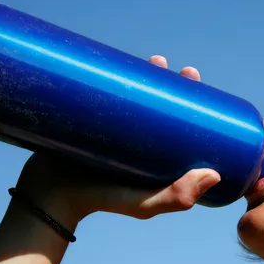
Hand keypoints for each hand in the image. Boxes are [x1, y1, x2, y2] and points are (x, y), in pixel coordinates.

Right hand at [13, 55, 220, 225]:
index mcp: (156, 154)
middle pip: (159, 102)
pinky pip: (104, 92)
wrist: (48, 196)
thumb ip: (176, 196)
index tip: (197, 83)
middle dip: (171, 82)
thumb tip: (215, 175)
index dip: (193, 101)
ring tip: (156, 60)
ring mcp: (113, 126)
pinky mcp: (88, 117)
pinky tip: (119, 60)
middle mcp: (138, 139)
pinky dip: (113, 75)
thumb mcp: (143, 203)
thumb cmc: (101, 201)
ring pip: (134, 94)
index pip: (179, 122)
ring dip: (147, 73)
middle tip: (179, 69)